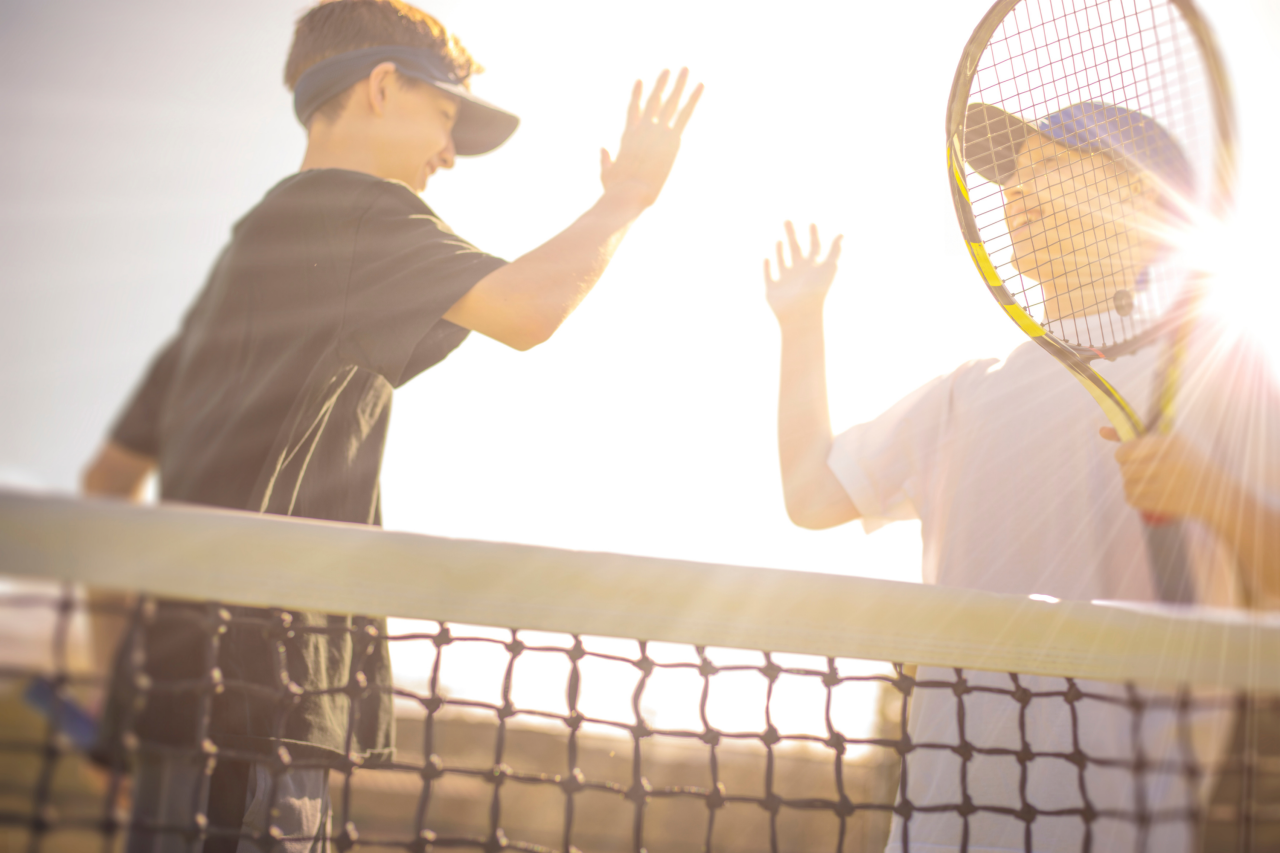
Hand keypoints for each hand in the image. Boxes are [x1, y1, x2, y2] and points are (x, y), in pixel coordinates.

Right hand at [600, 68, 701, 210]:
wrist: (629, 192)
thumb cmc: (616, 189)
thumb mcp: (607, 173)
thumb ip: (605, 159)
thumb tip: (602, 148)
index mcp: (629, 136)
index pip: (634, 109)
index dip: (637, 94)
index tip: (640, 81)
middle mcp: (643, 129)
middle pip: (655, 100)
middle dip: (662, 84)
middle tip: (670, 70)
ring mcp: (658, 131)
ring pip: (671, 102)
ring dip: (679, 85)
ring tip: (686, 69)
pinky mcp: (672, 139)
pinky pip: (686, 114)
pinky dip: (694, 99)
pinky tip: (701, 85)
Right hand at [764, 222, 842, 324]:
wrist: (801, 314)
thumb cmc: (817, 289)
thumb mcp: (828, 266)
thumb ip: (835, 250)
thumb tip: (843, 233)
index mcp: (813, 266)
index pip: (814, 246)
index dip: (814, 234)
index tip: (812, 223)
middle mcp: (800, 271)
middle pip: (795, 249)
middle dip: (792, 235)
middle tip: (787, 220)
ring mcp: (786, 280)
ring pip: (783, 262)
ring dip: (780, 251)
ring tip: (779, 241)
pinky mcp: (773, 290)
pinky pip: (769, 275)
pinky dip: (767, 267)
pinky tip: (766, 258)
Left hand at [1101, 428, 1231, 521]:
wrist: (1218, 495)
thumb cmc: (1189, 464)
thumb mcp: (1172, 444)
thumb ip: (1138, 438)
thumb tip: (1102, 431)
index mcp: (1171, 443)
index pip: (1126, 451)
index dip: (1122, 455)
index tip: (1127, 458)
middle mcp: (1170, 463)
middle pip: (1124, 469)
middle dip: (1128, 471)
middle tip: (1141, 471)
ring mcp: (1168, 485)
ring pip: (1126, 485)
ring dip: (1131, 484)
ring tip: (1148, 482)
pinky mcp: (1165, 503)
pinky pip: (1131, 499)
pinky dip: (1135, 497)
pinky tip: (1149, 494)